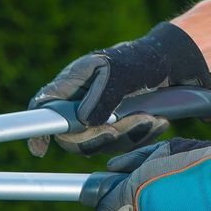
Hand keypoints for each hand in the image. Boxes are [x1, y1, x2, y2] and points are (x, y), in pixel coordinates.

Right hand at [28, 21, 210, 157]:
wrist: (174, 65)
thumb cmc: (142, 61)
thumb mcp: (123, 71)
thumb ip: (103, 94)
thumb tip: (84, 121)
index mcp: (73, 83)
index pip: (44, 106)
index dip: (37, 129)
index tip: (40, 149)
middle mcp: (81, 103)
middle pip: (72, 136)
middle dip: (97, 137)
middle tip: (121, 127)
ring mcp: (100, 118)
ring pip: (100, 144)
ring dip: (127, 136)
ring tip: (150, 117)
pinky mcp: (119, 129)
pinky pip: (122, 146)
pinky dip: (140, 137)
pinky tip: (156, 121)